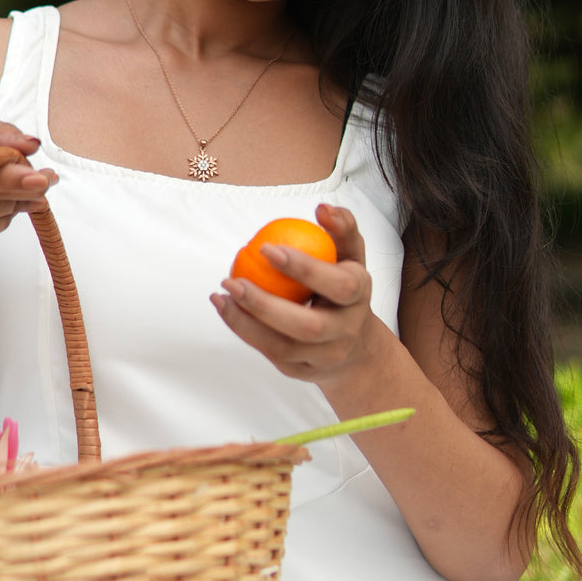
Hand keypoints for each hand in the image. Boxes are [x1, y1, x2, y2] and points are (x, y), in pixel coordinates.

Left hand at [211, 204, 376, 385]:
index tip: (267, 247)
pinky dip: (244, 330)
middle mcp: (346, 331)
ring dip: (246, 321)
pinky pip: (270, 354)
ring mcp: (325, 357)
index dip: (304, 268)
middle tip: (232, 279)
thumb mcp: (350, 255)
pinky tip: (225, 306)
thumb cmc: (345, 285)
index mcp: (359, 296)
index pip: (338, 285)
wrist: (356, 344)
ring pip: (283, 347)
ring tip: (222, 293)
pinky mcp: (303, 372)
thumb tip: (323, 208)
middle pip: (308, 326)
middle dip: (266, 305)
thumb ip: (342, 228)